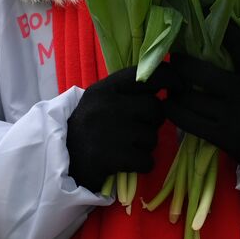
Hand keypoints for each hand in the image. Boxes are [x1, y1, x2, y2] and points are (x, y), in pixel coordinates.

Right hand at [65, 63, 173, 192]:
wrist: (59, 160)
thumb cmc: (87, 128)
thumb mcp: (100, 100)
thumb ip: (128, 91)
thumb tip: (167, 83)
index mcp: (105, 88)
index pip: (146, 74)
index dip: (170, 78)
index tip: (180, 87)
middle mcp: (108, 105)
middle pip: (155, 108)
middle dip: (153, 122)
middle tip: (138, 129)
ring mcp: (110, 131)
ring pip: (152, 136)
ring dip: (146, 145)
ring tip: (127, 147)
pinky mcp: (112, 157)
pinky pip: (147, 160)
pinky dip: (141, 164)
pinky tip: (127, 163)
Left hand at [163, 21, 239, 171]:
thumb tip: (212, 38)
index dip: (225, 29)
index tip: (207, 5)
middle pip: (200, 73)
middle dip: (180, 65)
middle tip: (173, 60)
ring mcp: (230, 116)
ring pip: (188, 98)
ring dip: (174, 90)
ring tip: (170, 85)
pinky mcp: (220, 136)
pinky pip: (187, 121)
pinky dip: (173, 111)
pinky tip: (170, 105)